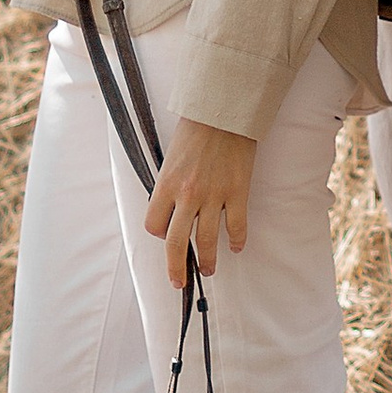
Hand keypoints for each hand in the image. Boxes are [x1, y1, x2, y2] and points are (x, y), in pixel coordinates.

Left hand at [146, 120, 255, 287]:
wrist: (224, 111)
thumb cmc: (196, 128)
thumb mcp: (171, 156)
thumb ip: (170, 183)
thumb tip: (173, 204)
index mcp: (166, 184)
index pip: (153, 225)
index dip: (158, 233)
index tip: (164, 234)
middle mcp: (187, 194)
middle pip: (176, 243)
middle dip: (176, 268)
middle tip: (179, 281)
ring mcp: (214, 195)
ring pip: (207, 241)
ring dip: (207, 260)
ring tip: (208, 270)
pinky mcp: (237, 192)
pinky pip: (236, 226)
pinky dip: (237, 240)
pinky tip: (237, 246)